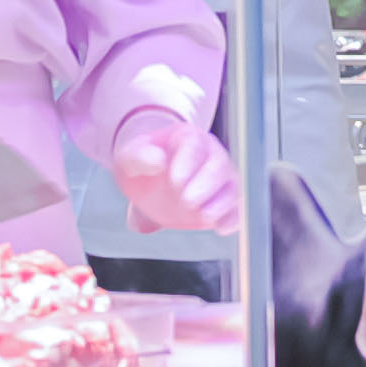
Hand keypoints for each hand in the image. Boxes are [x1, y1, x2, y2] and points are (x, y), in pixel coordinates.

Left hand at [106, 103, 242, 231]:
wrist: (150, 180)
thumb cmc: (142, 165)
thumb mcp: (129, 157)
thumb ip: (139, 157)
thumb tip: (158, 161)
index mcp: (188, 138)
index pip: (194, 145)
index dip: (188, 161)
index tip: (174, 181)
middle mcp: (211, 156)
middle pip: (219, 166)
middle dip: (206, 184)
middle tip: (187, 201)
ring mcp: (221, 180)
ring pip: (231, 187)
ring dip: (221, 204)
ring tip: (205, 216)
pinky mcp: (223, 202)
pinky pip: (236, 209)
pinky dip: (232, 219)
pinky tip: (221, 228)